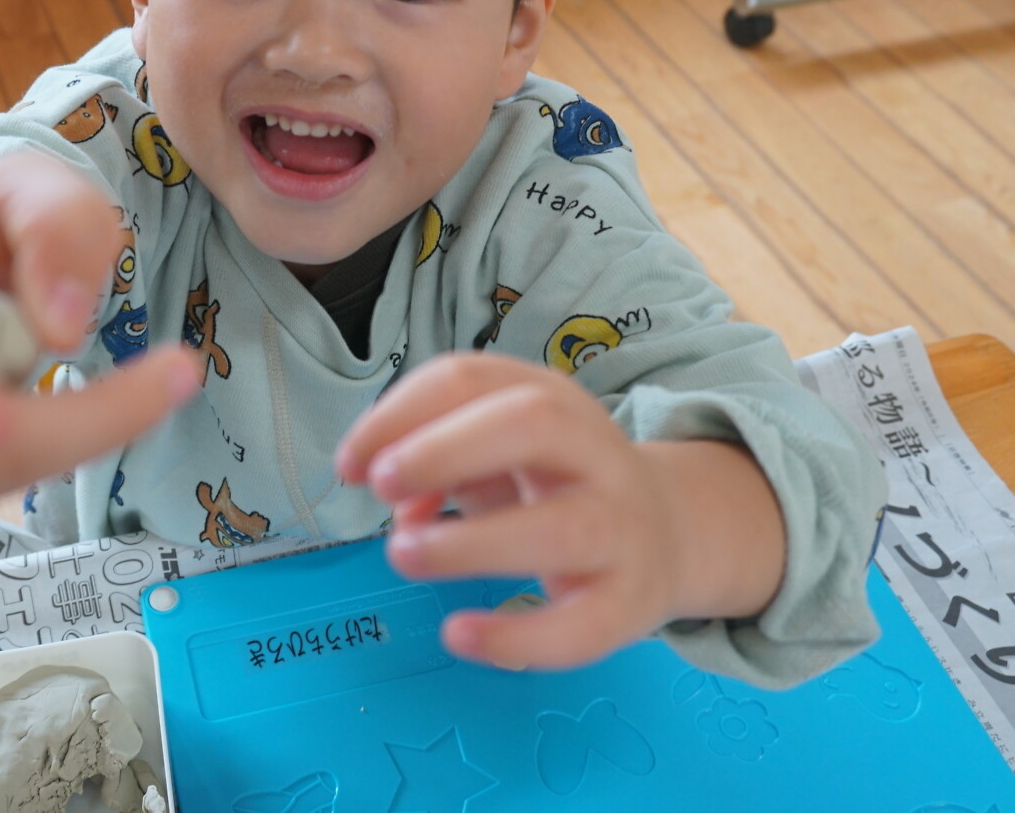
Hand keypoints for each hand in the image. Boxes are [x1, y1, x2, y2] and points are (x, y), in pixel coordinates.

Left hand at [336, 353, 779, 670]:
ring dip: (470, 542)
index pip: (469, 378)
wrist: (664, 533)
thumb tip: (401, 504)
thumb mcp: (497, 450)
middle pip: (532, 424)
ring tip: (403, 553)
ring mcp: (619, 527)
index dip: (397, 414)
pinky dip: (516, 635)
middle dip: (444, 450)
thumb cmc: (554, 482)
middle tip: (380, 485)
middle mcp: (594, 452)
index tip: (349, 464)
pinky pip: (579, 627)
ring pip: (560, 528)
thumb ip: (439, 462)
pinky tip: (460, 633)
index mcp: (549, 399)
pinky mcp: (628, 603)